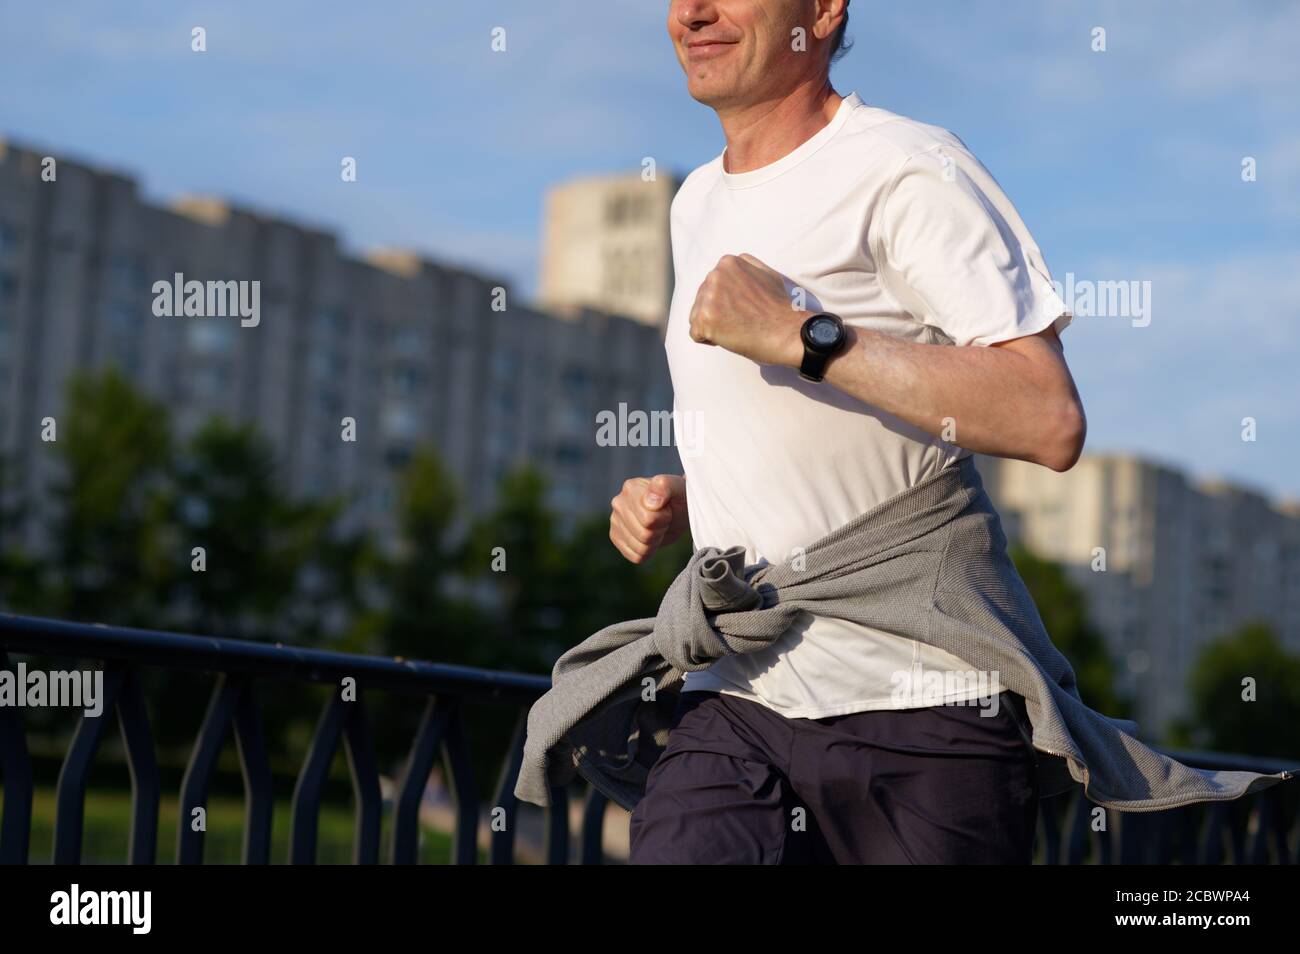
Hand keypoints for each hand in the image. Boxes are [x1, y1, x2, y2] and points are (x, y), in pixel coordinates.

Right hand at [609, 474, 688, 563]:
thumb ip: (665, 486)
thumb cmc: (679, 497)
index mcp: (631, 488)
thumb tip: (650, 502)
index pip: (649, 519)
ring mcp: (615, 521)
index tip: (667, 509)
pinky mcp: (616, 537)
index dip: (665, 518)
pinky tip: (651, 537)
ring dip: (655, 541)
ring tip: (658, 526)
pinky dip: (648, 551)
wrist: (678, 509)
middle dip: (660, 530)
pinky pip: (635, 556)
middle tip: (664, 518)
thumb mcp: (679, 487)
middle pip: (644, 535)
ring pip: (640, 547)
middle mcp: (619, 503)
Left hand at [689, 253, 808, 367]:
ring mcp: (709, 297)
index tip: (744, 309)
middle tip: (742, 321)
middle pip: (701, 300)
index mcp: (728, 263)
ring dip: (712, 326)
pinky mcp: (705, 318)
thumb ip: (746, 266)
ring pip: (696, 316)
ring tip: (736, 328)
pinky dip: (709, 340)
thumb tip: (731, 265)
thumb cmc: (779, 307)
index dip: (726, 302)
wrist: (786, 331)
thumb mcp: (766, 273)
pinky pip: (695, 334)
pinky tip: (730, 337)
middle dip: (717, 313)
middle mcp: (715, 275)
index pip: (712, 285)